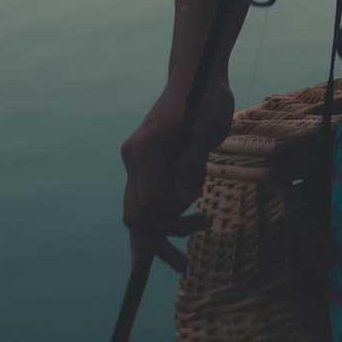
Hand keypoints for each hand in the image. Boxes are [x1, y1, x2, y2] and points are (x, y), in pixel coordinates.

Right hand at [120, 74, 234, 273]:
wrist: (197, 76)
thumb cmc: (205, 98)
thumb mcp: (207, 128)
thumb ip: (194, 162)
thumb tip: (183, 199)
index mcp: (145, 149)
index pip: (150, 203)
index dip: (170, 221)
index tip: (195, 227)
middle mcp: (134, 157)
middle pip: (136, 214)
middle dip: (156, 243)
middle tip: (184, 266)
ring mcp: (137, 161)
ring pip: (138, 211)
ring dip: (162, 232)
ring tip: (195, 237)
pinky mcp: (145, 163)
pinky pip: (146, 199)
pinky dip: (161, 217)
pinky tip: (183, 226)